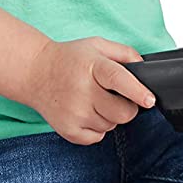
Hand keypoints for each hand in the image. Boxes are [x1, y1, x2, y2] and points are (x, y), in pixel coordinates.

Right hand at [24, 36, 155, 145]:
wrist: (34, 72)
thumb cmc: (69, 59)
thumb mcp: (96, 45)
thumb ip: (124, 53)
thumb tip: (144, 68)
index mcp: (92, 66)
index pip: (118, 79)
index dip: (136, 91)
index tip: (149, 100)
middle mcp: (82, 91)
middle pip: (122, 112)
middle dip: (128, 107)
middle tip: (117, 98)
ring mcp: (74, 113)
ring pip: (111, 125)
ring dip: (110, 116)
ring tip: (94, 101)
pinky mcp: (67, 130)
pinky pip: (97, 137)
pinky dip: (96, 128)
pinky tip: (85, 112)